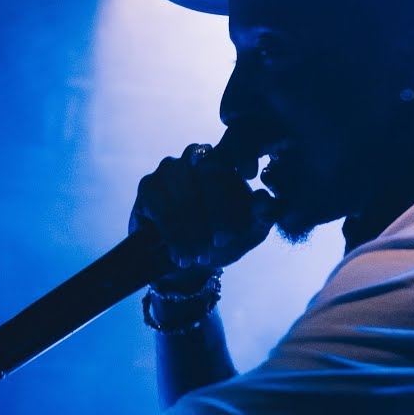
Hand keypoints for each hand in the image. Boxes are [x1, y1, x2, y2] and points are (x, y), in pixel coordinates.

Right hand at [130, 142, 274, 286]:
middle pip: (208, 171)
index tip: (239, 212)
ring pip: (184, 191)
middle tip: (221, 243)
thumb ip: (263, 214)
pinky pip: (161, 208)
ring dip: (193, 228)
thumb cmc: (225, 238)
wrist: (191, 260)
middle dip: (216, 211)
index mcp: (229, 157)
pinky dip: (174, 234)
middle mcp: (199, 154)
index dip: (238, 184)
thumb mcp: (250, 230)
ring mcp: (171, 166)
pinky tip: (181, 255)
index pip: (234, 161)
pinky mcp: (148, 185)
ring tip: (200, 256)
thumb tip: (264, 200)